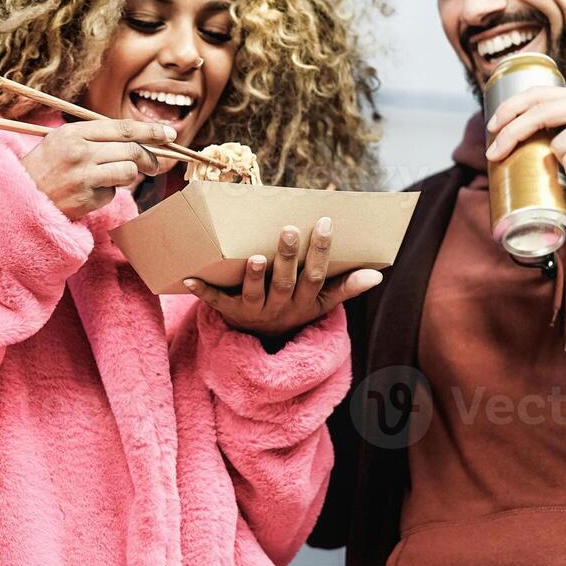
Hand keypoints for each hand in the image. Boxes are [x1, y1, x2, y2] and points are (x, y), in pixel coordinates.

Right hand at [20, 119, 175, 219]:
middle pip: (131, 150)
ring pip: (128, 172)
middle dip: (150, 157)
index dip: (150, 130)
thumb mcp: (63, 140)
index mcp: (74, 133)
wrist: (21, 197)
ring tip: (115, 177)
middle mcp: (79, 152)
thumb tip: (137, 137)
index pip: (123, 128)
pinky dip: (108, 193)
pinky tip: (90, 192)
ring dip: (130, 176)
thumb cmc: (46, 166)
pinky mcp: (86, 200)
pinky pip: (112, 194)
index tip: (169, 134)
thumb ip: (96, 135)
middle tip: (154, 164)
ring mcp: (83, 177)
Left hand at [184, 217, 382, 339]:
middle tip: (289, 229)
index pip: (316, 275)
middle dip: (288, 257)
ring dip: (254, 275)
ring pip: (255, 294)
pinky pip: (215, 302)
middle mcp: (281, 307)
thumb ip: (347, 287)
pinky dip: (202, 291)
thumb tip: (378, 274)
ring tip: (255, 256)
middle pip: (285, 282)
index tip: (324, 223)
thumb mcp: (322, 302)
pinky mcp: (229, 312)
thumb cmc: (296, 309)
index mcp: (305, 301)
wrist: (263, 342)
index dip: (321, 252)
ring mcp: (254, 311)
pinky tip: (188, 278)